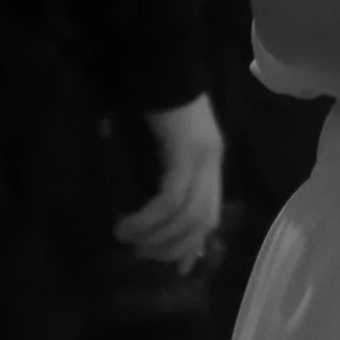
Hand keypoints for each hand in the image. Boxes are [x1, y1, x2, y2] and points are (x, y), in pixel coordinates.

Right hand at [115, 94, 224, 271]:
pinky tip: (128, 224)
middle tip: (142, 255)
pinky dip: (148, 219)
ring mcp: (202, 157)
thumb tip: (155, 216)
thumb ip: (169, 179)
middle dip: (172, 247)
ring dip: (155, 237)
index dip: (193, 245)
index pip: (211, 214)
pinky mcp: (186, 152)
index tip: (174, 269)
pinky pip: (170, 199)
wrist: (164, 70)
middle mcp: (211, 163)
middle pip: (202, 221)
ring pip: (186, 215)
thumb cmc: (159, 108)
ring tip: (127, 240)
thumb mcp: (168, 151)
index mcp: (210, 164)